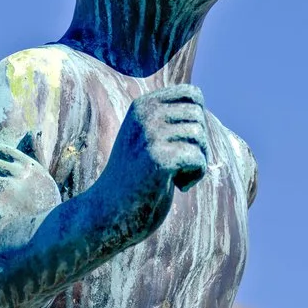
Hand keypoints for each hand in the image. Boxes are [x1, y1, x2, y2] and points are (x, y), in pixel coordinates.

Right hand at [92, 84, 208, 242]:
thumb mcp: (147, 139)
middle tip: (179, 165)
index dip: (198, 120)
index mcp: (142, 106)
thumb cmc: (134, 179)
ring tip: (176, 176)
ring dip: (197, 161)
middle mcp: (145, 115)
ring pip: (200, 137)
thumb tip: (199, 101)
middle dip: (198, 143)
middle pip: (200, 117)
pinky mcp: (157, 160)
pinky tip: (178, 186)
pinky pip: (198, 159)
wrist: (108, 213)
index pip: (193, 94)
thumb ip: (167, 119)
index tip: (181, 143)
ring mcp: (150, 136)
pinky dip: (195, 176)